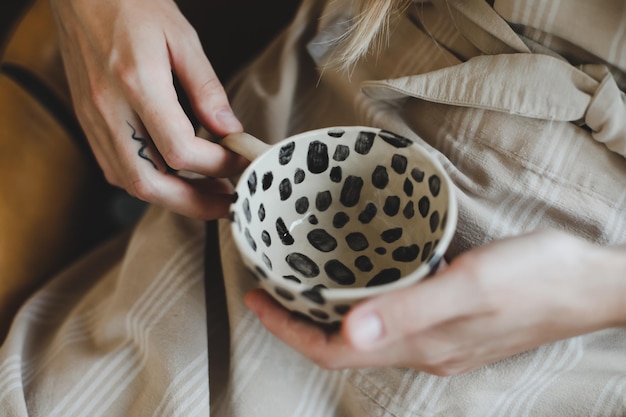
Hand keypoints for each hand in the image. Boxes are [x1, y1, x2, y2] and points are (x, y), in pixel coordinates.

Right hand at [50, 0, 247, 218]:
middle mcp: (109, 108)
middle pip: (149, 183)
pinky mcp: (87, 121)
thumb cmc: (132, 4)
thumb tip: (230, 130)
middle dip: (194, 203)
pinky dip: (148, 182)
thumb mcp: (183, 38)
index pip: (181, 150)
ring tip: (207, 192)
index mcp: (137, 82)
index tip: (240, 161)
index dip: (217, 166)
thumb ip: (208, 89)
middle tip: (226, 203)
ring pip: (130, 182)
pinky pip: (115, 168)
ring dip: (173, 198)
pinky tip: (173, 176)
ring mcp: (93, 119)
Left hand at [244, 229, 625, 374]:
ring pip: (366, 336)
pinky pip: (392, 323)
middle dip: (299, 323)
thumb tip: (347, 332)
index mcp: (420, 344)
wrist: (591, 285)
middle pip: (343, 347)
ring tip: (304, 284)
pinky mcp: (454, 325)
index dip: (288, 330)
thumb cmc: (537, 279)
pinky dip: (363, 307)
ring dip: (329, 315)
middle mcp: (424, 350)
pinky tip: (362, 282)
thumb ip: (410, 310)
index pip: (333, 351)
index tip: (255, 300)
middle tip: (271, 288)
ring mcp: (439, 341)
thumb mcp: (470, 286)